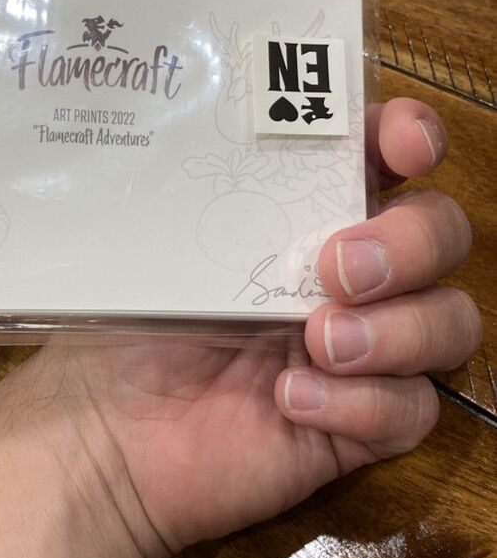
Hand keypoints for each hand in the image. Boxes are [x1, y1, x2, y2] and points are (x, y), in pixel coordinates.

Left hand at [4, 98, 478, 557]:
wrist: (107, 433)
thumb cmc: (128, 323)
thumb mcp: (163, 244)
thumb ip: (214, 191)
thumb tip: (229, 124)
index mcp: (301, 213)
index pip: (384, 156)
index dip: (411, 136)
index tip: (405, 145)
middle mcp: (347, 273)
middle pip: (441, 234)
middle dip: (411, 242)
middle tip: (337, 268)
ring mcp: (363, 350)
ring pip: (451, 321)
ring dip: (399, 329)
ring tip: (318, 341)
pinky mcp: (359, 424)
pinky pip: (412, 410)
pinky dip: (363, 403)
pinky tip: (291, 401)